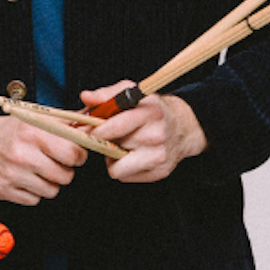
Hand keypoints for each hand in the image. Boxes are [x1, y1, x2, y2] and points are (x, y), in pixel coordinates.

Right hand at [0, 105, 83, 204]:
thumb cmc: (8, 130)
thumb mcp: (35, 118)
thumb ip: (65, 121)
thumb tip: (92, 121)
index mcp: (32, 132)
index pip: (73, 154)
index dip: (78, 156)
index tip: (74, 154)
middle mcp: (21, 154)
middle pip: (65, 175)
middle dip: (65, 170)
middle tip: (56, 163)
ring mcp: (11, 174)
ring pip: (52, 190)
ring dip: (50, 182)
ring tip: (39, 170)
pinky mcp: (3, 190)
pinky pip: (34, 200)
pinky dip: (34, 192)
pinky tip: (25, 178)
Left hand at [88, 89, 203, 183]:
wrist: (183, 127)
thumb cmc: (151, 110)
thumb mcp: (132, 93)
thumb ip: (107, 94)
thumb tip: (86, 97)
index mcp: (149, 112)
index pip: (117, 126)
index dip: (98, 130)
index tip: (90, 130)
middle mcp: (156, 135)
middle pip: (113, 148)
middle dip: (106, 143)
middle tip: (109, 137)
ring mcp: (159, 156)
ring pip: (116, 168)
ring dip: (113, 159)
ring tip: (122, 147)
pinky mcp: (159, 172)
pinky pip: (125, 177)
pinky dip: (124, 168)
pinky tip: (133, 156)